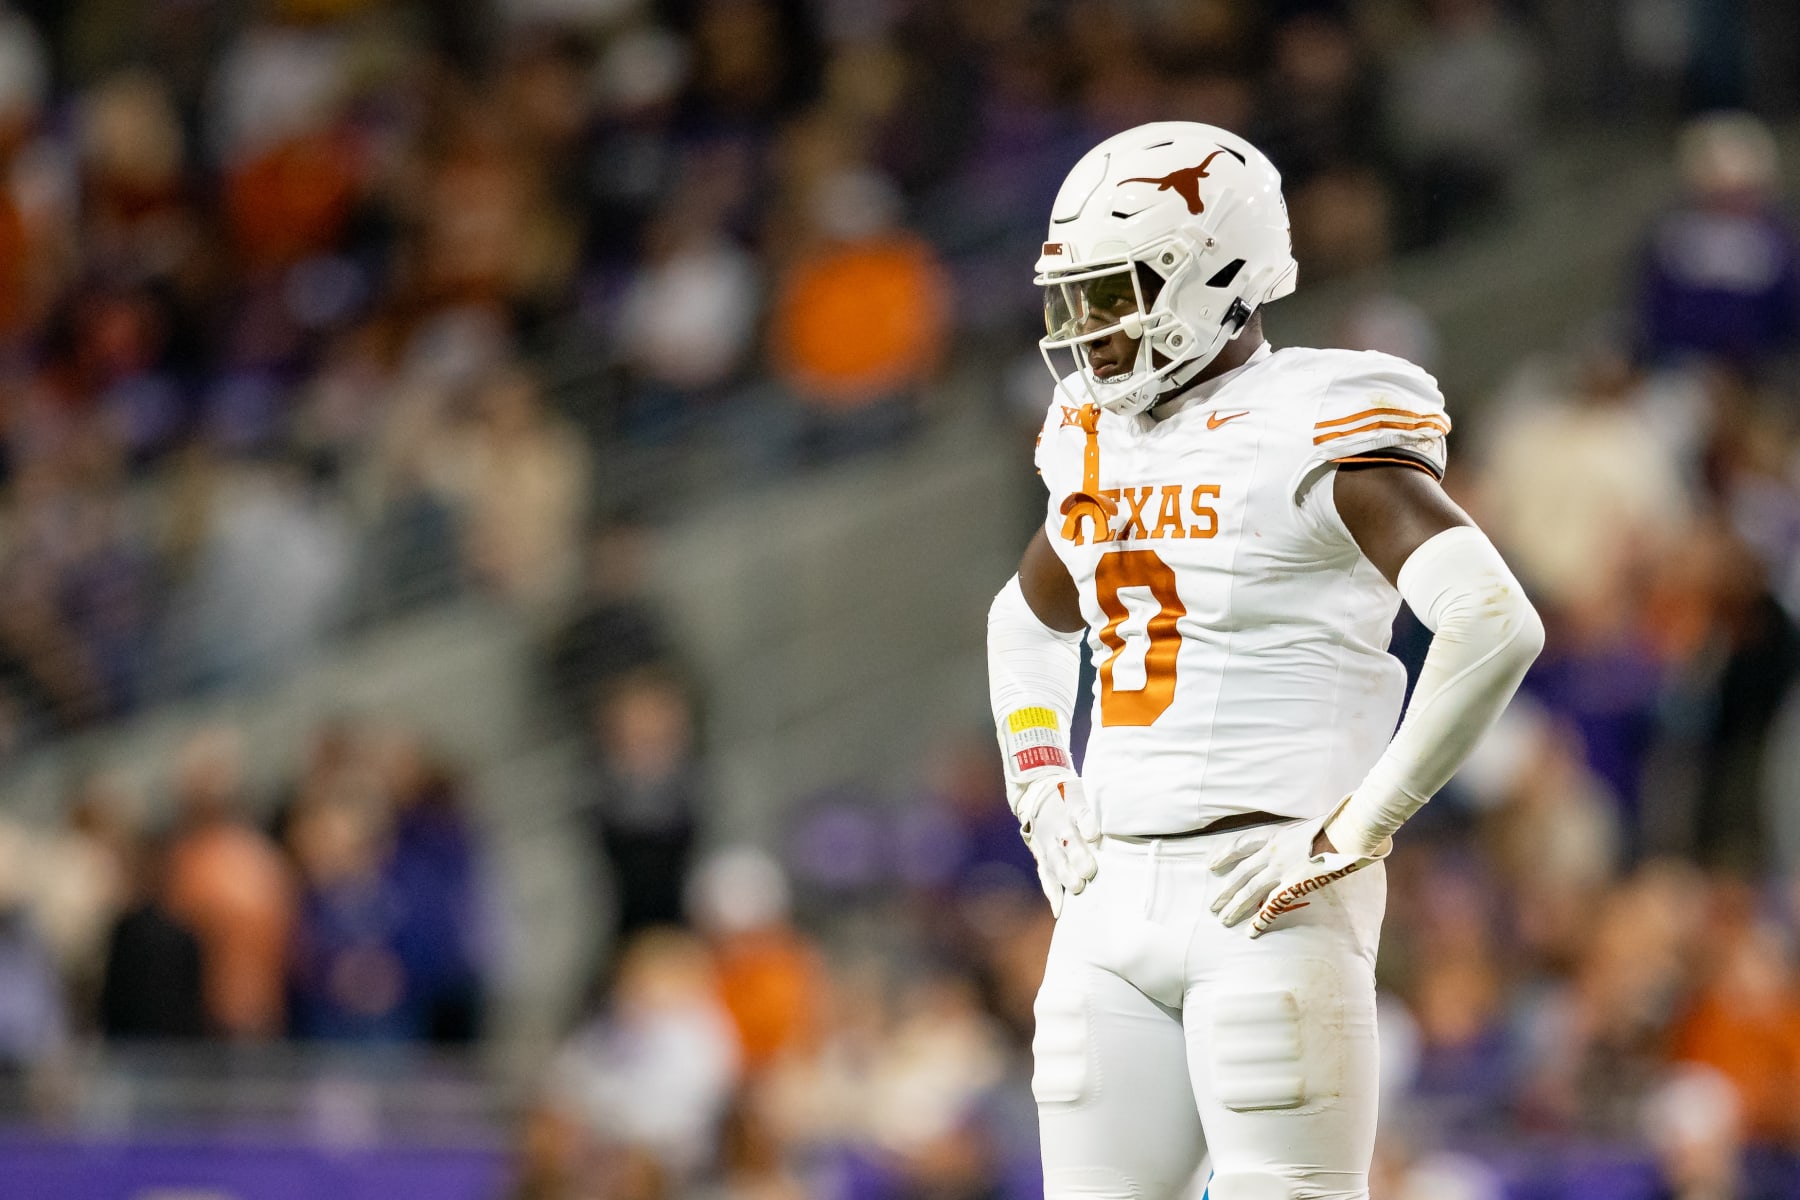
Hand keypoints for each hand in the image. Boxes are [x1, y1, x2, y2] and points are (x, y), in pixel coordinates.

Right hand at [1014, 772, 1098, 917]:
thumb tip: (1139, 813)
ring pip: (1055, 860)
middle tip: (1089, 870)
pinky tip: (1059, 909)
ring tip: (1077, 887)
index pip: (1080, 813)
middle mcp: (1059, 826)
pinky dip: (1052, 892)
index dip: (1087, 823)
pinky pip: (1046, 875)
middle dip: (1077, 856)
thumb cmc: (1076, 798)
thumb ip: (1107, 805)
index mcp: (1073, 806)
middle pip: (1067, 841)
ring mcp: (1049, 843)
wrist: (1040, 795)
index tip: (1094, 834)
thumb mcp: (1087, 792)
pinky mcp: (1043, 857)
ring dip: (1065, 875)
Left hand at [1209, 814, 1382, 936]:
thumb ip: (1298, 838)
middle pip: (1241, 873)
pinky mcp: (1295, 884)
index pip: (1241, 844)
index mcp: (1275, 834)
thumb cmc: (1335, 826)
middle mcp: (1272, 851)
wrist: (1348, 830)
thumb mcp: (1308, 826)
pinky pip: (1273, 904)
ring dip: (1235, 906)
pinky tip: (1251, 930)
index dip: (1224, 855)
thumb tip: (1302, 844)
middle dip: (1226, 890)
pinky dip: (1261, 919)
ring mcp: (1281, 868)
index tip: (1211, 864)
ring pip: (1250, 890)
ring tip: (1223, 919)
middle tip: (1213, 905)